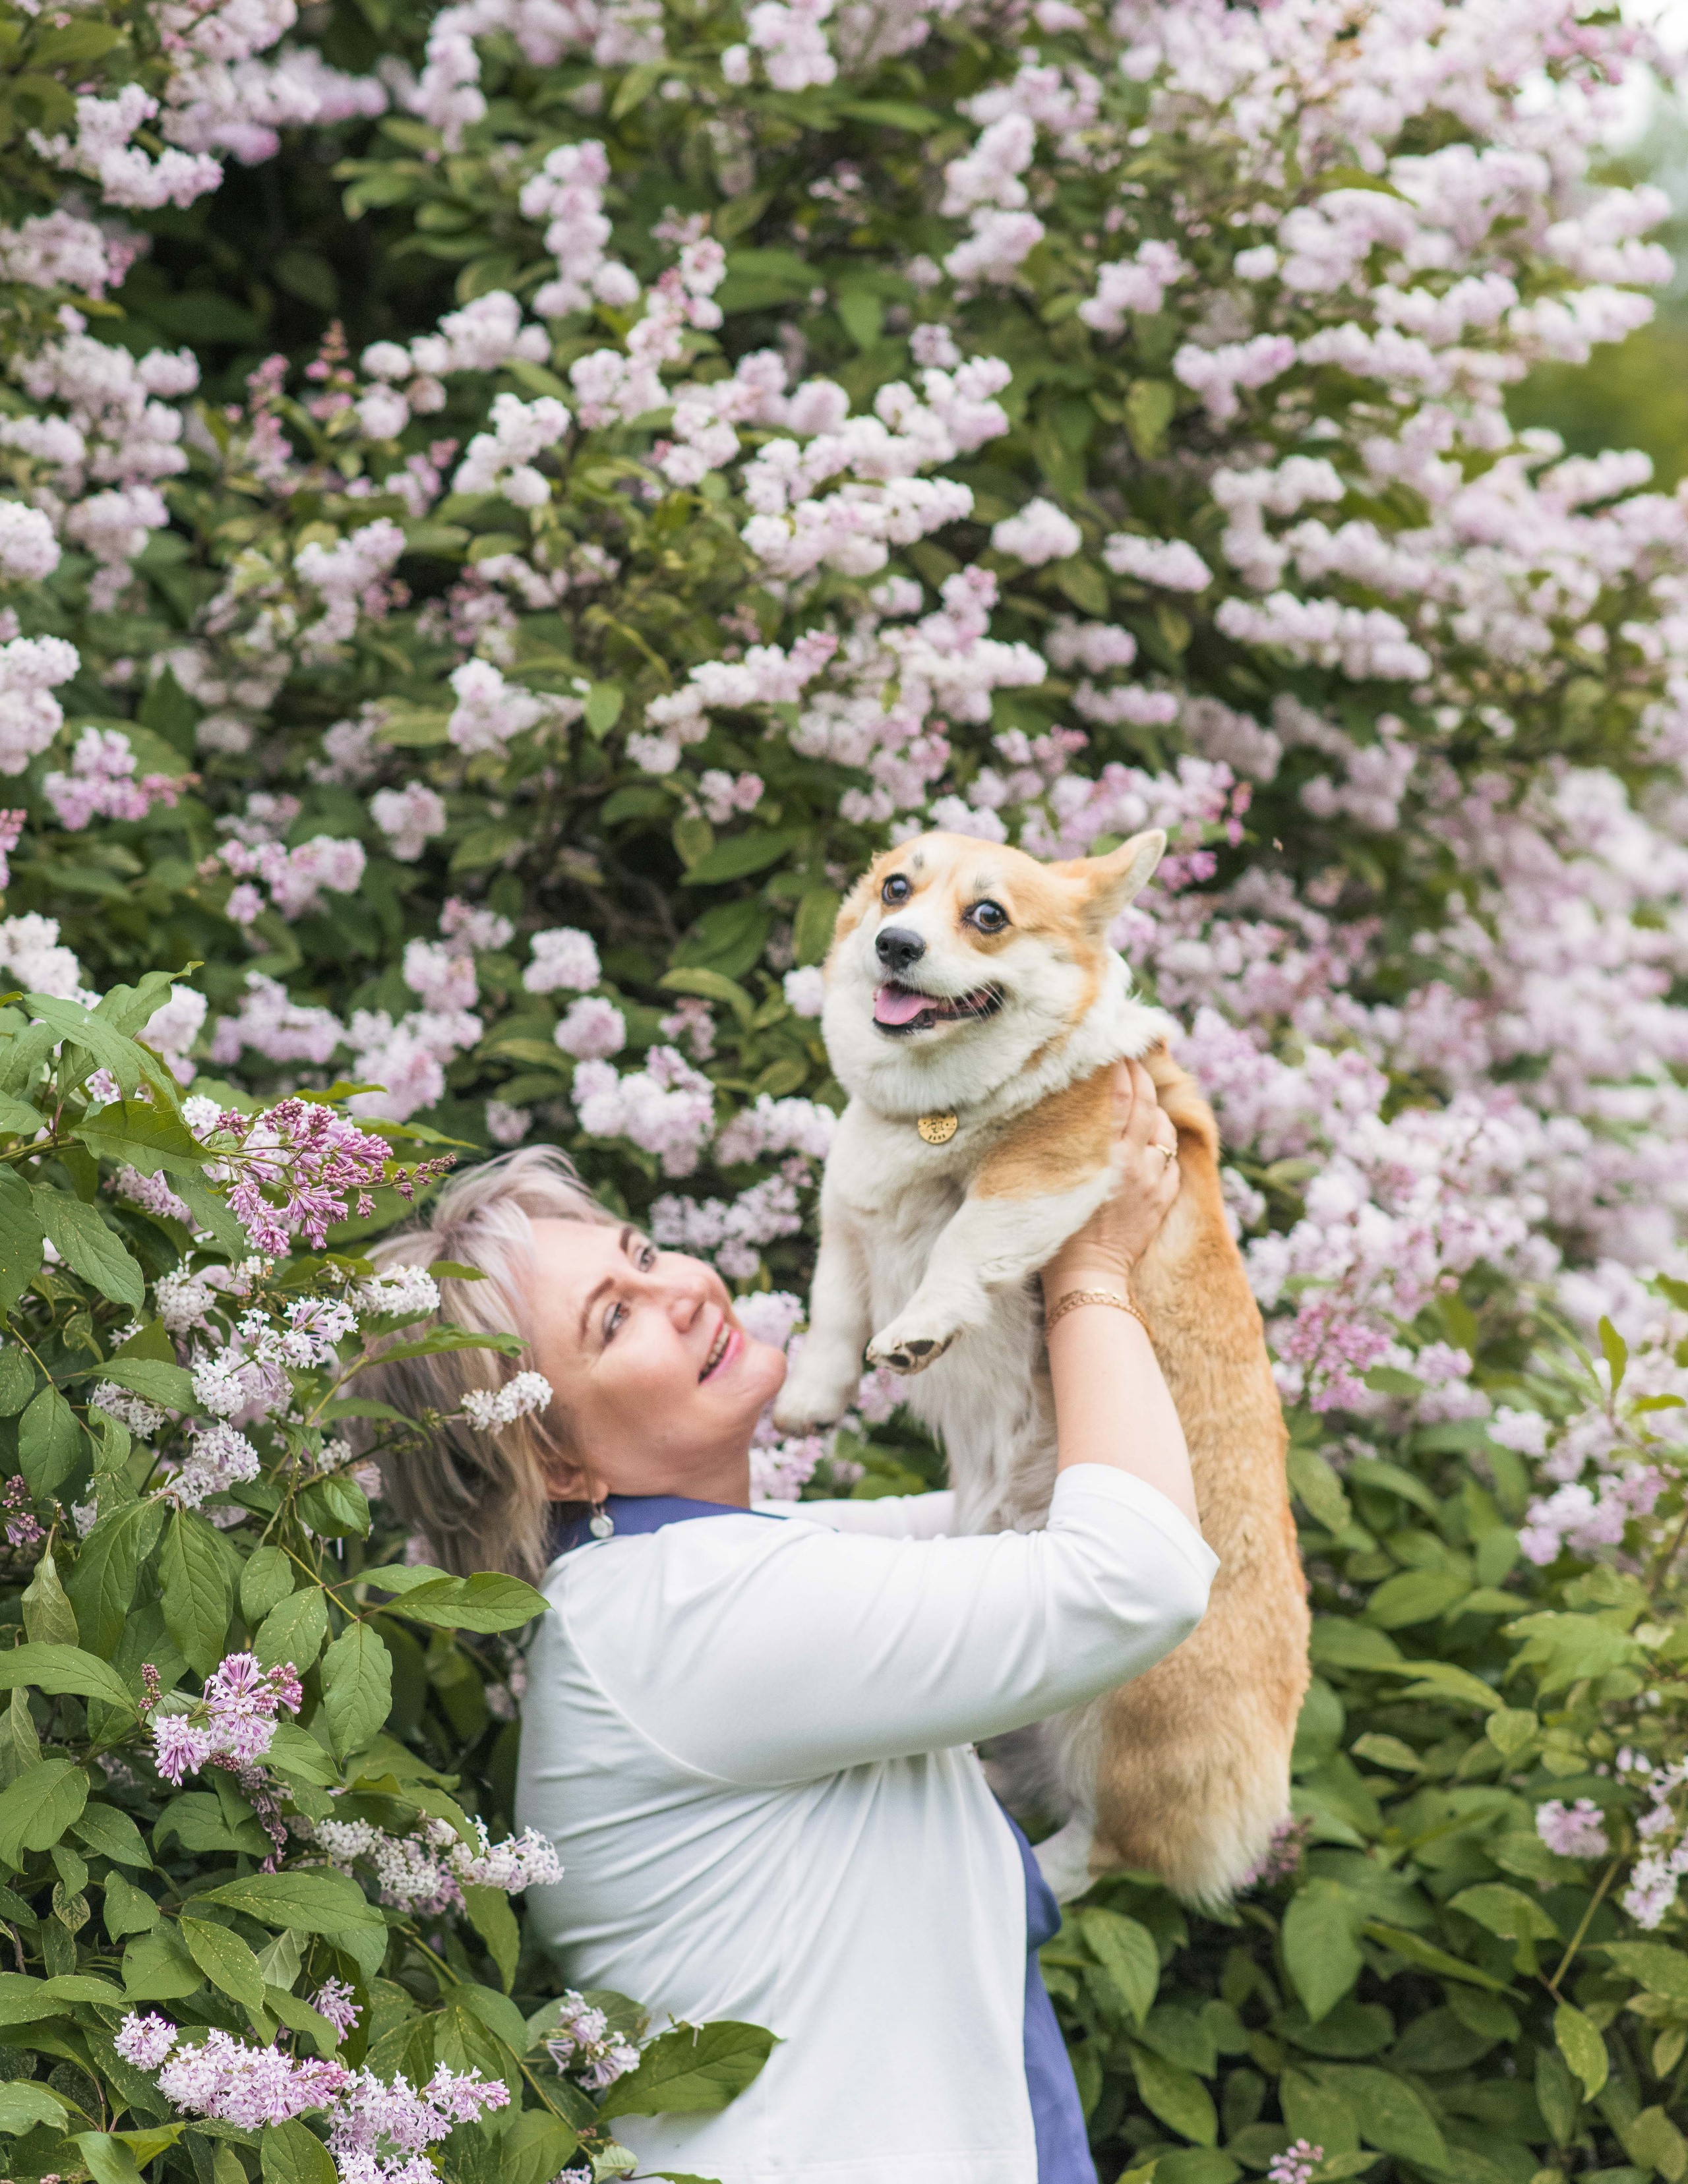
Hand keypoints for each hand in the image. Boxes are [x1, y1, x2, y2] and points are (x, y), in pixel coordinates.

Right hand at [1040, 1060, 1178, 1297]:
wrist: (1088, 1278)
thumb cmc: (1055, 1232)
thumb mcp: (1052, 1180)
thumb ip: (1060, 1143)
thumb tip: (1060, 1107)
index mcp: (1107, 1154)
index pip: (1120, 1096)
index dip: (1120, 1068)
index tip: (1114, 1048)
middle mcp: (1136, 1162)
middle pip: (1146, 1104)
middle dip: (1140, 1075)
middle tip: (1129, 1055)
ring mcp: (1154, 1180)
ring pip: (1163, 1129)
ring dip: (1154, 1108)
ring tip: (1141, 1094)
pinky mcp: (1162, 1197)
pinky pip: (1170, 1159)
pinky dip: (1161, 1142)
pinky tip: (1151, 1138)